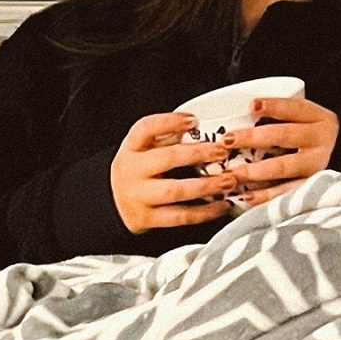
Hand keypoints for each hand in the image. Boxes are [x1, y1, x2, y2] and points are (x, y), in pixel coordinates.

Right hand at [109, 112, 241, 233]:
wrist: (112, 206)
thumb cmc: (136, 174)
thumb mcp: (142, 151)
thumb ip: (166, 139)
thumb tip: (202, 130)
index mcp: (131, 149)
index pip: (145, 128)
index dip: (170, 121)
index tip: (193, 120)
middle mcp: (132, 172)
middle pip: (166, 158)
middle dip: (198, 153)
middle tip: (221, 152)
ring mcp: (138, 197)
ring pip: (175, 190)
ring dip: (206, 185)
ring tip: (228, 181)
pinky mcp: (147, 219)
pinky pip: (180, 216)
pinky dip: (204, 212)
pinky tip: (221, 205)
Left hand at [224, 95, 340, 207]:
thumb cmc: (313, 138)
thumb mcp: (307, 120)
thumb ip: (282, 116)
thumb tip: (241, 113)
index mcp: (317, 118)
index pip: (294, 108)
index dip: (273, 106)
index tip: (251, 106)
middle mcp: (319, 141)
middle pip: (284, 135)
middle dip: (253, 137)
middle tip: (227, 141)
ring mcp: (317, 166)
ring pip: (284, 166)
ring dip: (255, 170)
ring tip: (232, 174)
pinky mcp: (313, 189)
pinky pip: (287, 192)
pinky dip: (266, 196)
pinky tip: (247, 196)